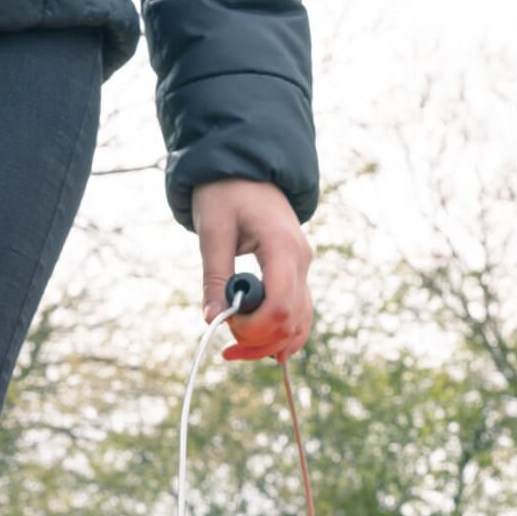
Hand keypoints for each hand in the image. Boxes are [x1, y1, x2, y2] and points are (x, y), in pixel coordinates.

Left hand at [191, 180, 313, 361]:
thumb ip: (215, 277)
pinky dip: (279, 335)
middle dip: (259, 342)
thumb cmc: (225, 191)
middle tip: (227, 344)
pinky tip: (257, 342)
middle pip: (291, 324)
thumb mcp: (212, 231)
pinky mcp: (298, 275)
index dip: (255, 329)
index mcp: (282, 247)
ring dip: (270, 345)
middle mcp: (301, 261)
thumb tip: (213, 320)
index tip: (226, 326)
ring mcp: (304, 269)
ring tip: (236, 348)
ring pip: (299, 326)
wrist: (246, 167)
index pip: (280, 308)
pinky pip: (298, 317)